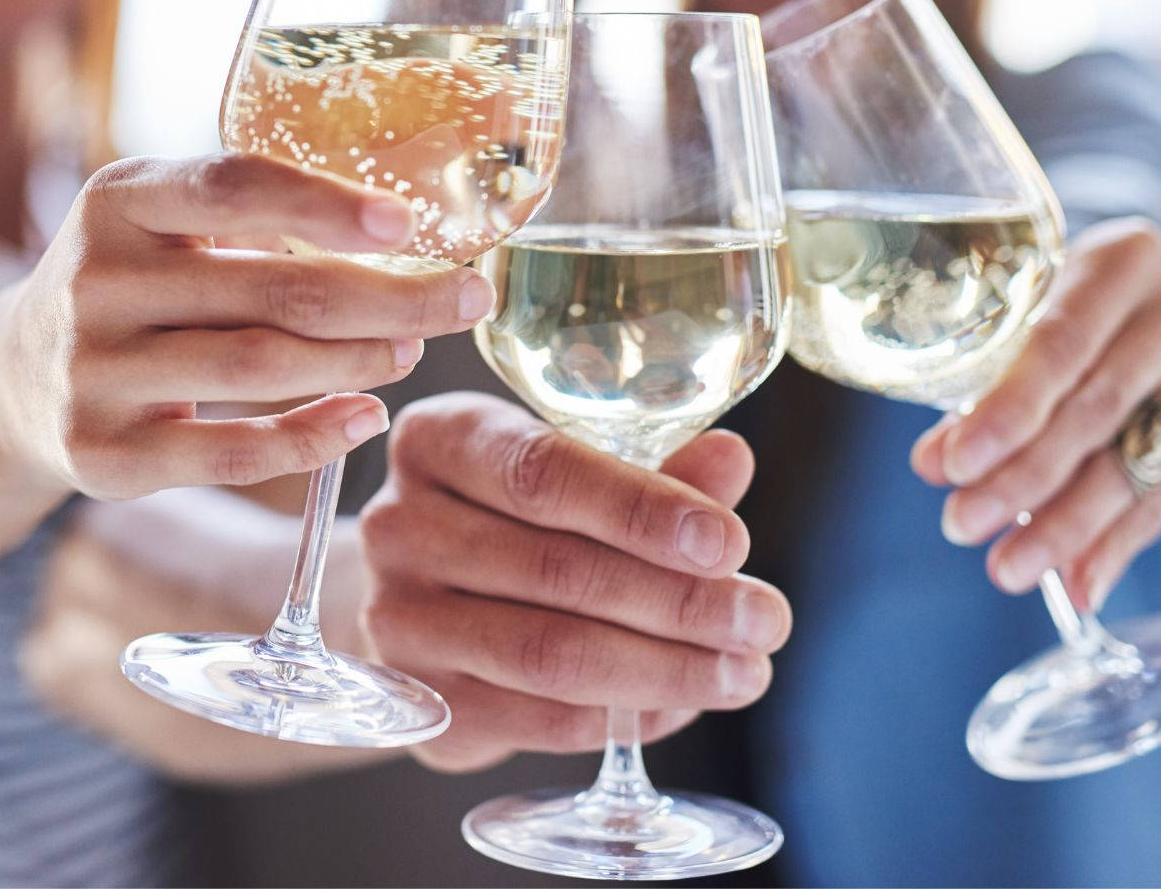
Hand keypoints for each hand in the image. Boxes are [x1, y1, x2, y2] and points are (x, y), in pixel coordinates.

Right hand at [0, 153, 495, 500]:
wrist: (13, 382)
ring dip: (357, 360)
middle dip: (389, 296)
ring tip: (411, 348)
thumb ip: (246, 211)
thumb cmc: (129, 285)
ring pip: (259, 369)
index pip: (231, 187)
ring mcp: (94, 374)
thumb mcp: (157, 223)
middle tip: (462, 298)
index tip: (407, 223)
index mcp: (116, 201)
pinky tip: (366, 416)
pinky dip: (312, 437)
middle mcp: (94, 282)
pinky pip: (232, 454)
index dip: (325, 204)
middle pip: (273, 290)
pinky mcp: (104, 457)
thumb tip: (399, 223)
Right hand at [358, 393, 791, 772]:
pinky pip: (534, 720)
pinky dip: (620, 717)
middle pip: (554, 569)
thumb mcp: (579, 472)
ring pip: (547, 653)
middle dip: (679, 601)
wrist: (424, 596)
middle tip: (764, 621)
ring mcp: (396, 619)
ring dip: (663, 669)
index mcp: (440, 440)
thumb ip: (654, 468)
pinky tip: (680, 705)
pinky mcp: (415, 702)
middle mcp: (398, 524)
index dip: (641, 510)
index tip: (730, 544)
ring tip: (742, 671)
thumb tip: (731, 460)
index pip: (543, 472)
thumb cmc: (517, 516)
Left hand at [912, 219, 1160, 609]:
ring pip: (1134, 463)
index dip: (1007, 411)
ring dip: (1065, 527)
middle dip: (1023, 478)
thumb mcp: (1018, 315)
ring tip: (1006, 570)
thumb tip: (933, 465)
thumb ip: (979, 383)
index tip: (950, 465)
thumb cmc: (1053, 304)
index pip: (1061, 345)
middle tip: (959, 525)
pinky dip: (1114, 547)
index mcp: (1127, 258)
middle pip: (1097, 409)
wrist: (1136, 298)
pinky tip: (1077, 587)